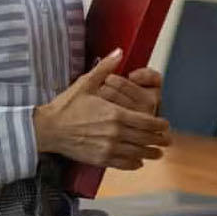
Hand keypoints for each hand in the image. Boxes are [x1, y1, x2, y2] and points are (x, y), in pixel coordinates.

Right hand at [35, 51, 172, 169]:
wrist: (48, 129)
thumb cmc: (66, 106)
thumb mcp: (86, 83)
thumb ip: (105, 68)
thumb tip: (119, 51)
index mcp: (115, 114)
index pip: (147, 122)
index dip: (160, 125)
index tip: (165, 125)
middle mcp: (116, 133)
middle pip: (146, 139)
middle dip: (160, 140)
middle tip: (167, 140)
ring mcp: (109, 148)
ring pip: (138, 153)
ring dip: (151, 153)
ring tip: (158, 153)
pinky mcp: (100, 159)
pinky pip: (124, 164)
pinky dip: (134, 163)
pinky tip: (138, 161)